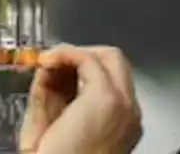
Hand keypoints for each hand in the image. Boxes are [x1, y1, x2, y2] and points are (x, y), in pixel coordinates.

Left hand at [18, 45, 142, 153]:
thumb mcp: (54, 126)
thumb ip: (57, 97)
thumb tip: (50, 70)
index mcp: (121, 125)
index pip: (111, 82)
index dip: (82, 71)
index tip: (58, 68)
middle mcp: (129, 114)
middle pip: (117, 64)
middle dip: (84, 56)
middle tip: (56, 60)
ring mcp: (123, 105)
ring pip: (110, 57)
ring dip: (76, 53)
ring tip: (51, 60)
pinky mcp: (107, 97)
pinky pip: (89, 59)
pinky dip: (68, 53)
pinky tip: (50, 60)